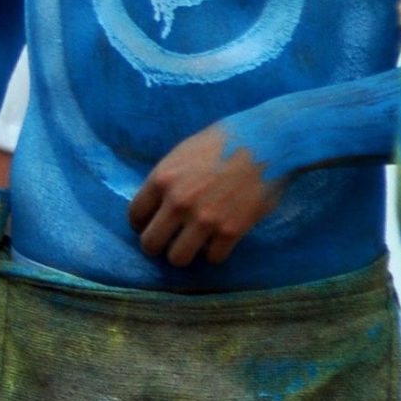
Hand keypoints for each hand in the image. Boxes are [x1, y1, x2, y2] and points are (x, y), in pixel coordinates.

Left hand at [130, 124, 281, 267]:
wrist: (264, 143)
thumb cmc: (223, 141)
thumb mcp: (182, 153)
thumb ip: (167, 179)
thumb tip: (158, 202)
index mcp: (161, 179)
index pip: (135, 215)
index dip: (140, 224)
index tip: (148, 226)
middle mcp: (178, 203)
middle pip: (150, 243)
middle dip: (155, 246)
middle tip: (166, 242)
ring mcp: (204, 219)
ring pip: (178, 258)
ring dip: (183, 254)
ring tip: (190, 247)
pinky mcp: (231, 231)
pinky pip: (213, 258)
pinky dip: (214, 253)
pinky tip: (216, 243)